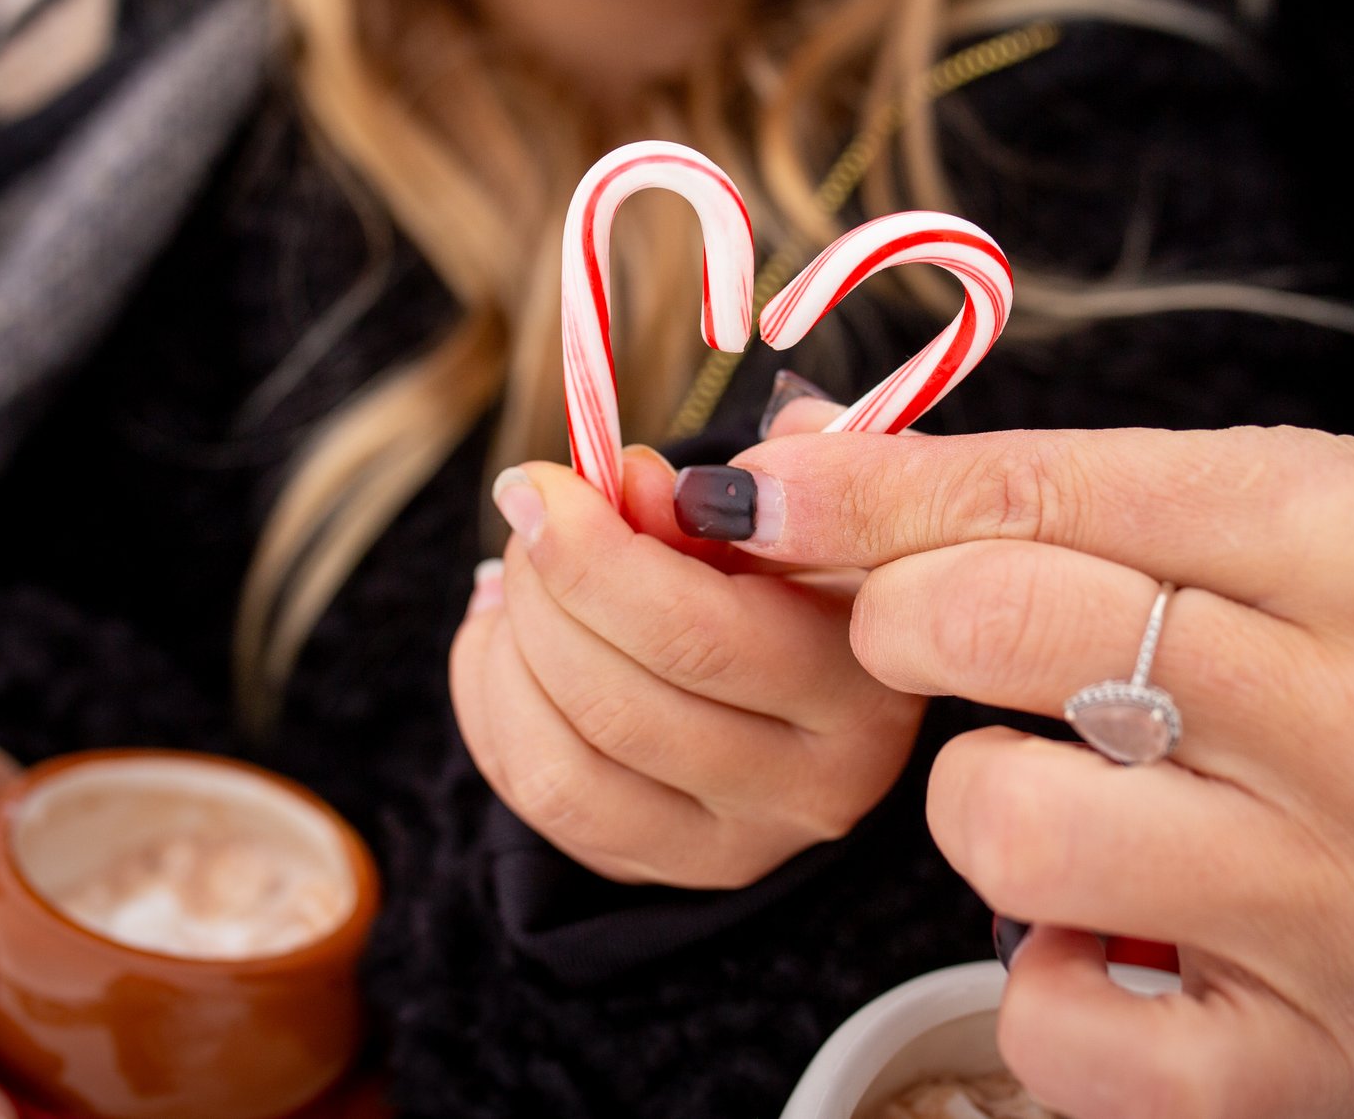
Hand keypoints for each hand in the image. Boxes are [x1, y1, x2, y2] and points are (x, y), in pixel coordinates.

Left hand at [448, 446, 924, 889]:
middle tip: (527, 517)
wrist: (831, 658)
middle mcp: (810, 791)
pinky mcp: (661, 870)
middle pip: (615, 706)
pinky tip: (505, 638)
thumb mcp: (798, 511)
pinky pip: (538, 803)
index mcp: (862, 689)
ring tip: (513, 580)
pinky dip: (492, 707)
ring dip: (506, 656)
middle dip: (540, 594)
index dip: (591, 555)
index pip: (695, 636)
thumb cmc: (814, 562)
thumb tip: (622, 485)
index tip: (543, 484)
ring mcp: (730, 849)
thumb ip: (726, 491)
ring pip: (561, 770)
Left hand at [727, 422, 1353, 1115]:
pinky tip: (1107, 932)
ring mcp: (1344, 906)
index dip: (870, 499)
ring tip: (1055, 793)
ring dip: (978, 806)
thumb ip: (1058, 490)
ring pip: (1010, 831)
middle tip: (921, 639)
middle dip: (902, 626)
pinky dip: (1037, 980)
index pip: (1050, 494)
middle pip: (1010, 637)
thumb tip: (804, 466)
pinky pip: (1058, 1030)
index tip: (765, 497)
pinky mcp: (1310, 1062)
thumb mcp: (1278, 510)